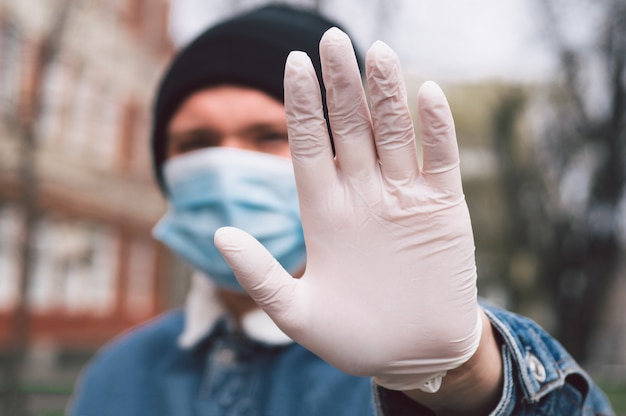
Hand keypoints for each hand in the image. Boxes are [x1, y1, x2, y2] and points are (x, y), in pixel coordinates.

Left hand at [215, 28, 481, 391]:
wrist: (412, 357)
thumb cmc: (352, 338)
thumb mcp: (297, 314)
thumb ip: (261, 275)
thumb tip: (220, 236)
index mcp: (323, 212)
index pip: (309, 144)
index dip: (302, 105)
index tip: (293, 62)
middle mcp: (362, 195)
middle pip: (350, 128)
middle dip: (340, 85)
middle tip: (331, 39)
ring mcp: (403, 198)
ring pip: (394, 133)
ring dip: (387, 94)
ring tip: (376, 52)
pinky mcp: (443, 209)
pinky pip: (440, 159)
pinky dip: (436, 128)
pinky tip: (426, 93)